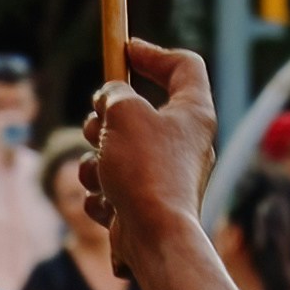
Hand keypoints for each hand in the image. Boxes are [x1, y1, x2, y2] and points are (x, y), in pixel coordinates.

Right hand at [81, 40, 216, 241]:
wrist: (154, 239)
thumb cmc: (146, 170)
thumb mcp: (124, 112)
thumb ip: (114, 94)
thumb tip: (109, 99)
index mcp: (194, 112)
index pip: (183, 66)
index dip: (153, 53)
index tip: (123, 50)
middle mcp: (183, 142)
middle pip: (136, 111)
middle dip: (107, 118)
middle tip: (99, 126)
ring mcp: (163, 175)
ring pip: (114, 150)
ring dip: (96, 160)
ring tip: (102, 173)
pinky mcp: (143, 203)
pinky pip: (109, 185)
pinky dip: (102, 193)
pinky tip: (109, 205)